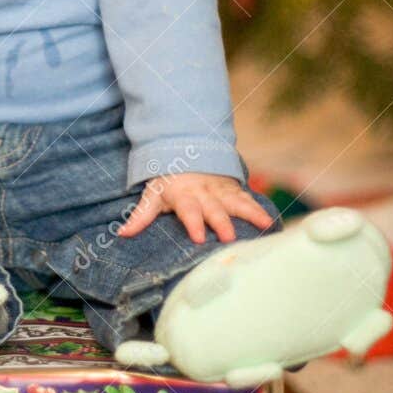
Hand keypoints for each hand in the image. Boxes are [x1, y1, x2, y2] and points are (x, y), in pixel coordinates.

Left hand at [117, 171, 274, 244]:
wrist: (187, 153)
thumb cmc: (168, 181)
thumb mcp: (152, 195)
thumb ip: (140, 216)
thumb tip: (122, 234)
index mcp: (183, 195)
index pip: (188, 210)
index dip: (193, 223)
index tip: (198, 238)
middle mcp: (204, 193)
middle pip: (214, 208)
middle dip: (222, 222)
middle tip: (229, 238)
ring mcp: (221, 191)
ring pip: (237, 201)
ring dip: (250, 213)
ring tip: (264, 226)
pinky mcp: (233, 191)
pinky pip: (248, 199)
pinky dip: (259, 209)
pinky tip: (270, 222)